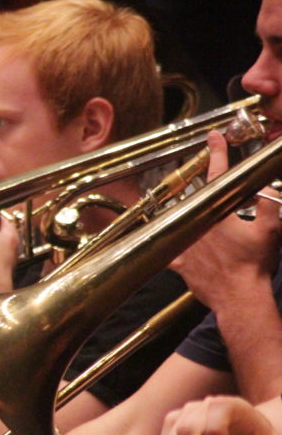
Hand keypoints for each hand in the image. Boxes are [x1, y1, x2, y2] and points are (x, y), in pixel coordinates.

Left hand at [171, 132, 280, 310]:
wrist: (240, 297)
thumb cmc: (255, 265)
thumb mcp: (271, 229)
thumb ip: (271, 203)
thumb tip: (273, 186)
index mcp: (219, 213)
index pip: (218, 175)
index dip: (217, 153)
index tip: (213, 136)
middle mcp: (197, 224)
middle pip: (194, 196)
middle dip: (201, 189)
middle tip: (206, 185)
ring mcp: (185, 242)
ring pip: (176, 218)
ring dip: (184, 213)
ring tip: (198, 218)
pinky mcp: (179, 261)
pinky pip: (167, 250)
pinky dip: (167, 245)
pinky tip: (164, 241)